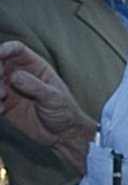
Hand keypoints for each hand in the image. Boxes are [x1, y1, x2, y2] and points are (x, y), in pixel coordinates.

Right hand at [0, 40, 95, 172]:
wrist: (63, 135)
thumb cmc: (64, 112)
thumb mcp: (52, 97)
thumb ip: (34, 86)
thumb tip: (15, 76)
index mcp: (35, 66)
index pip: (17, 50)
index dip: (6, 49)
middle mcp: (21, 74)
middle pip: (0, 63)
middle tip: (0, 79)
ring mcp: (11, 89)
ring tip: (2, 97)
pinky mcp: (6, 104)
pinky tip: (2, 110)